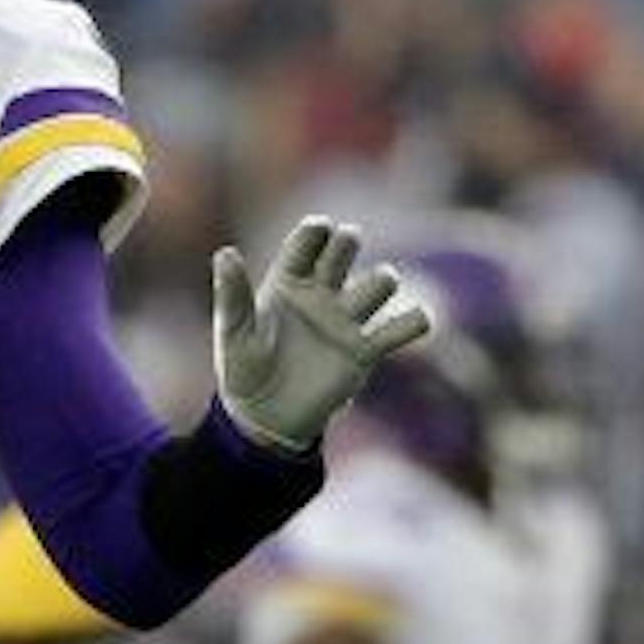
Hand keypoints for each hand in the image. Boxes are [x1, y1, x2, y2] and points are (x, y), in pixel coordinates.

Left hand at [212, 216, 429, 452]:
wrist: (266, 417)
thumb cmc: (243, 369)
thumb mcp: (234, 332)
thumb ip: (233, 294)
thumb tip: (226, 252)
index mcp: (286, 282)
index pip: (305, 244)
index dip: (315, 231)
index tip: (322, 226)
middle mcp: (319, 294)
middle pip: (343, 252)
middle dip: (348, 242)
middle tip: (348, 241)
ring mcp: (344, 321)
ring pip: (377, 285)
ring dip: (383, 280)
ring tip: (380, 285)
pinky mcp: (364, 352)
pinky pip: (399, 330)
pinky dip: (414, 322)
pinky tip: (417, 319)